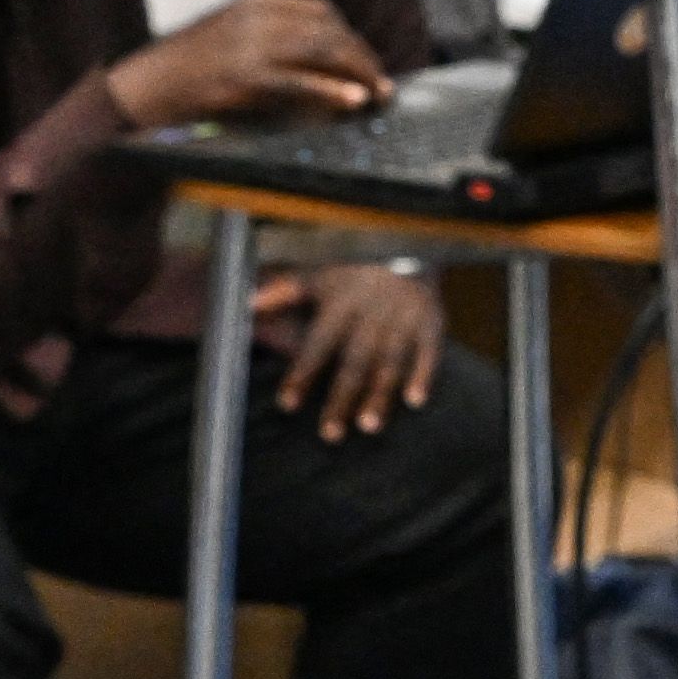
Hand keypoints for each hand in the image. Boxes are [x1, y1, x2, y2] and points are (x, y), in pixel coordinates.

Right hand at [109, 0, 390, 129]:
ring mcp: (247, 46)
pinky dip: (331, 91)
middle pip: (327, 29)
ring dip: (357, 72)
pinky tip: (353, 100)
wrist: (141, 88)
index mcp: (252, 3)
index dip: (348, 33)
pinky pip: (298, 82)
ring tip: (377, 93)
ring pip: (320, 51)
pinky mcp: (242, 79)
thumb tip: (316, 60)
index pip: (318, 9)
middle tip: (381, 80)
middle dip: (360, 55)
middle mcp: (254, 18)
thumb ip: (267, 39)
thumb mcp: (227, 39)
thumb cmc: (184, 70)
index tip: (364, 55)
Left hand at [260, 261, 447, 438]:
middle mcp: (371, 314)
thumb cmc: (356, 271)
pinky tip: (415, 402)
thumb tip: (247, 303)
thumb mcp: (320, 275)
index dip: (303, 374)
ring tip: (368, 427)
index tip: (287, 405)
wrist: (409, 243)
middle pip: (354, 362)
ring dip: (380, 394)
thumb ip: (284, 291)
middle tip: (330, 435)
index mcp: (341, 304)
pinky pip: (429, 351)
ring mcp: (403, 318)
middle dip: (342, 399)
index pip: (318, 345)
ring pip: (390, 362)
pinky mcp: (431, 320)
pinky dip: (424, 375)